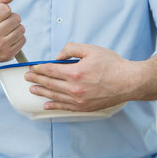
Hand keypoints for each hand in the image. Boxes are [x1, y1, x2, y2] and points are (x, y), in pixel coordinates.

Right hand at [0, 0, 25, 62]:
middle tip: (2, 22)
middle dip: (12, 18)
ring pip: (21, 29)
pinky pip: (23, 39)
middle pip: (16, 18)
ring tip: (6, 30)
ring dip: (16, 27)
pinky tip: (8, 38)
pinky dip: (18, 37)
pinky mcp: (7, 55)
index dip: (4, 9)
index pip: (6, 9)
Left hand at [24, 43, 143, 111]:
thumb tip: (58, 57)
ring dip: (42, 92)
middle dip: (36, 80)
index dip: (39, 69)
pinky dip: (54, 106)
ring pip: (54, 96)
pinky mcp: (84, 107)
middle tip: (27, 78)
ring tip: (32, 90)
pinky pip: (64, 107)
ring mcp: (78, 100)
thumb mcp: (91, 50)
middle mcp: (74, 88)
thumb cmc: (113, 65)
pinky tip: (46, 105)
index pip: (50, 70)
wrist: (129, 82)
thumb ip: (71, 49)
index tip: (32, 68)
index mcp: (75, 73)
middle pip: (50, 83)